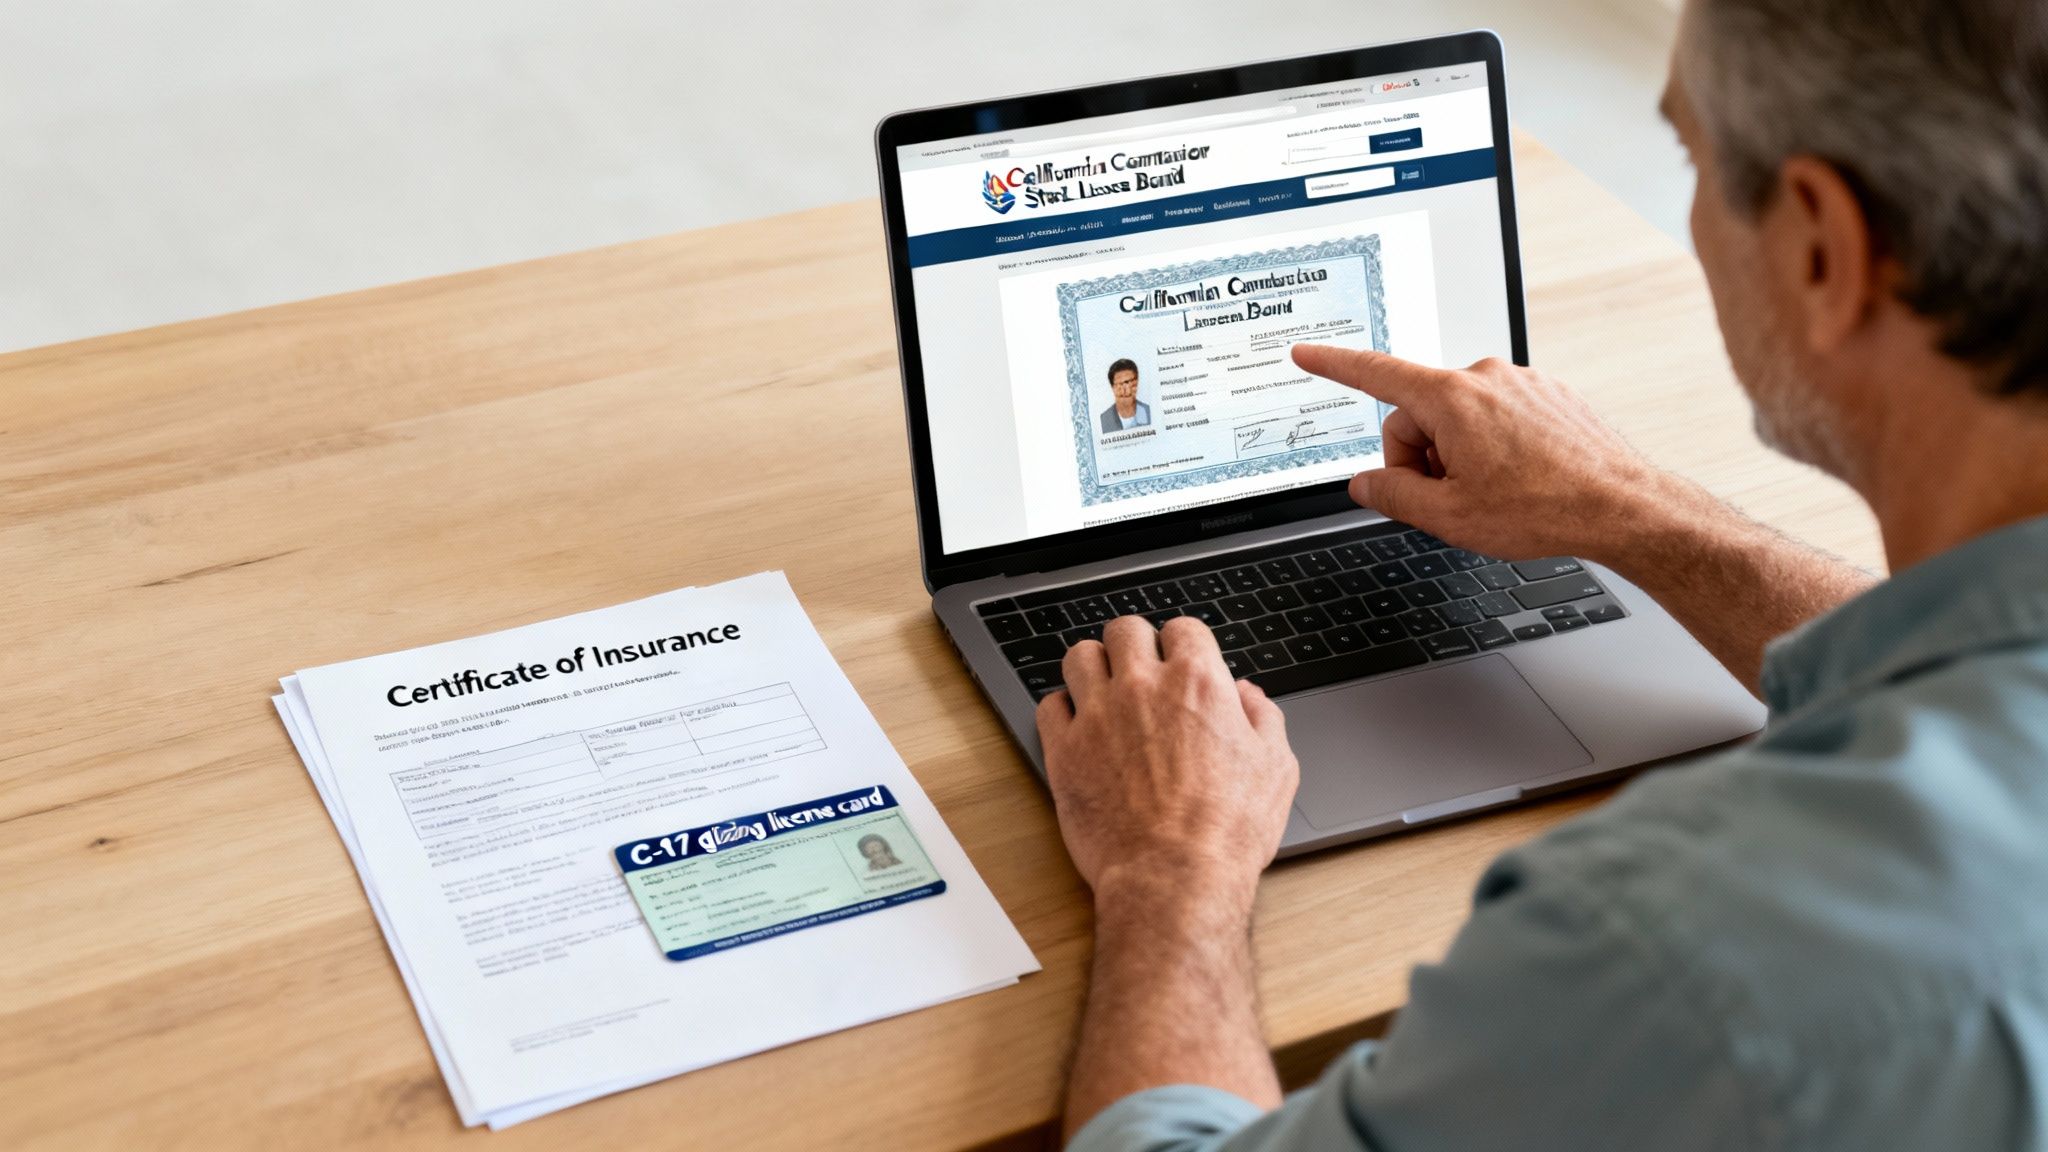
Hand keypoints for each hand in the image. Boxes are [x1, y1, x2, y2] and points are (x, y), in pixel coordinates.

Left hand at [1035, 616, 1298, 909]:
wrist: (1174, 877)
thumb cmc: (1227, 831)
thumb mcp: (1276, 769)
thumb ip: (1263, 718)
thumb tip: (1249, 695)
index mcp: (1197, 684)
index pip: (1182, 629)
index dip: (1184, 644)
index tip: (1181, 661)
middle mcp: (1142, 688)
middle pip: (1125, 630)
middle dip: (1134, 644)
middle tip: (1140, 669)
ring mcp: (1098, 716)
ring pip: (1079, 656)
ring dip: (1093, 666)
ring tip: (1103, 689)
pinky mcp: (1064, 750)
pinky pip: (1049, 705)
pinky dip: (1062, 710)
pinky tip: (1078, 726)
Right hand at [1291, 345, 1677, 562]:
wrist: (1622, 506)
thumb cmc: (1544, 509)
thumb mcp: (1447, 515)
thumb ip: (1392, 494)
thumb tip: (1368, 482)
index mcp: (1451, 398)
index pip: (1374, 373)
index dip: (1333, 366)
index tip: (1306, 354)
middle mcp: (1484, 377)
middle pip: (1418, 414)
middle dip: (1420, 457)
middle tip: (1448, 499)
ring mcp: (1519, 382)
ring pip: (1459, 419)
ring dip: (1459, 455)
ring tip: (1494, 494)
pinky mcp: (1546, 394)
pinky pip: (1496, 417)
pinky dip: (1493, 448)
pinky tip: (1519, 480)